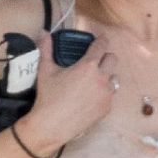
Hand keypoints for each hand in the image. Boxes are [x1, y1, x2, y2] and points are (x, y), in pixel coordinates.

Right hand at [19, 31, 116, 157]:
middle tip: (94, 62)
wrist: (52, 126)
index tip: (99, 40)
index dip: (101, 40)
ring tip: (94, 82)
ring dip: (106, 76)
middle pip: (113, 59)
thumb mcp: (45, 71)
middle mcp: (102, 78)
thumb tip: (43, 32)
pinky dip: (103, 94)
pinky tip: (91, 98)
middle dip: (105, 58)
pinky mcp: (106, 108)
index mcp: (88, 66)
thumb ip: (46, 50)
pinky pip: (110, 95)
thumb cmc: (48, 97)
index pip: (101, 45)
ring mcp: (106, 94)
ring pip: (114, 78)